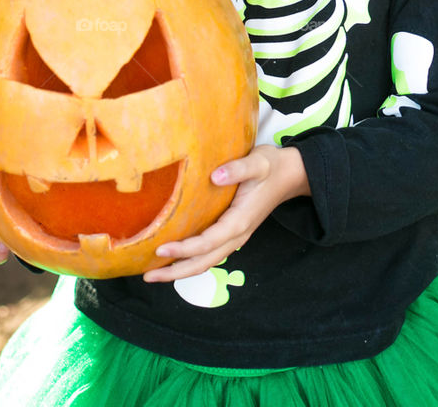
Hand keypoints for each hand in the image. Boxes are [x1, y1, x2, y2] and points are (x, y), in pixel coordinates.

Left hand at [142, 144, 308, 283]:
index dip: (184, 248)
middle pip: (204, 261)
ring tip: (154, 273)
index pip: (207, 242)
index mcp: (240, 221)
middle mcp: (237, 235)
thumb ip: (238, 169)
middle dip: (176, 271)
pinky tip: (175, 258)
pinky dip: (191, 260)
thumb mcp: (258, 162)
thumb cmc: (271, 166)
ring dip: (181, 270)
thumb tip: (216, 176)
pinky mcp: (232, 232)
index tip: (160, 248)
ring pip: (206, 261)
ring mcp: (235, 236)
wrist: (289, 175)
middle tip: (148, 275)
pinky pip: (209, 253)